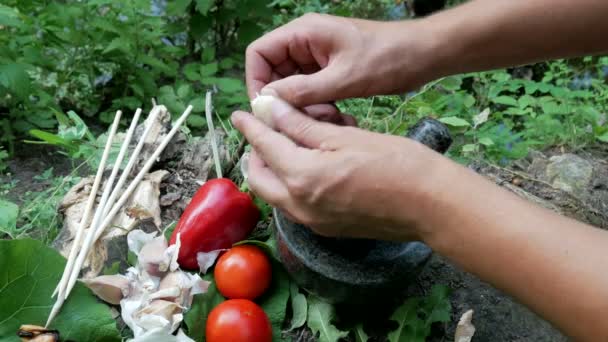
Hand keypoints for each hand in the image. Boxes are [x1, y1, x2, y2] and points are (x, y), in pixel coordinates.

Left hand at [231, 97, 445, 240]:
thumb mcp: (344, 135)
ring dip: (273, 169)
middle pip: (259, 177)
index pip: (263, 146)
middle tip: (268, 130)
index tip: (240, 113)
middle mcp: (299, 205)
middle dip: (256, 152)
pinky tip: (311, 166)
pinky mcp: (326, 229)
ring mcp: (312, 221)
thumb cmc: (395, 162)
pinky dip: (291, 184)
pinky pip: (294, 204)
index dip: (250, 126)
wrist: (431, 205)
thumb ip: (301, 124)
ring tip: (291, 145)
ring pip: (275, 193)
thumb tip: (270, 109)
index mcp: (301, 177)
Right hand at [246, 13, 438, 107]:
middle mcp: (305, 42)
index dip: (256, 81)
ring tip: (322, 117)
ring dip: (300, 104)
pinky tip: (331, 114)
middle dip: (282, 97)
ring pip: (291, 84)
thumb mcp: (343, 78)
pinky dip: (315, 104)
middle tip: (299, 120)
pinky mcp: (330, 69)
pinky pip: (309, 89)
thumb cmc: (387, 58)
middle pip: (273, 71)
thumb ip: (302, 90)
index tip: (267, 110)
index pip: (259, 53)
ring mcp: (318, 56)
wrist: (424, 54)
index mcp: (303, 33)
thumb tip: (267, 102)